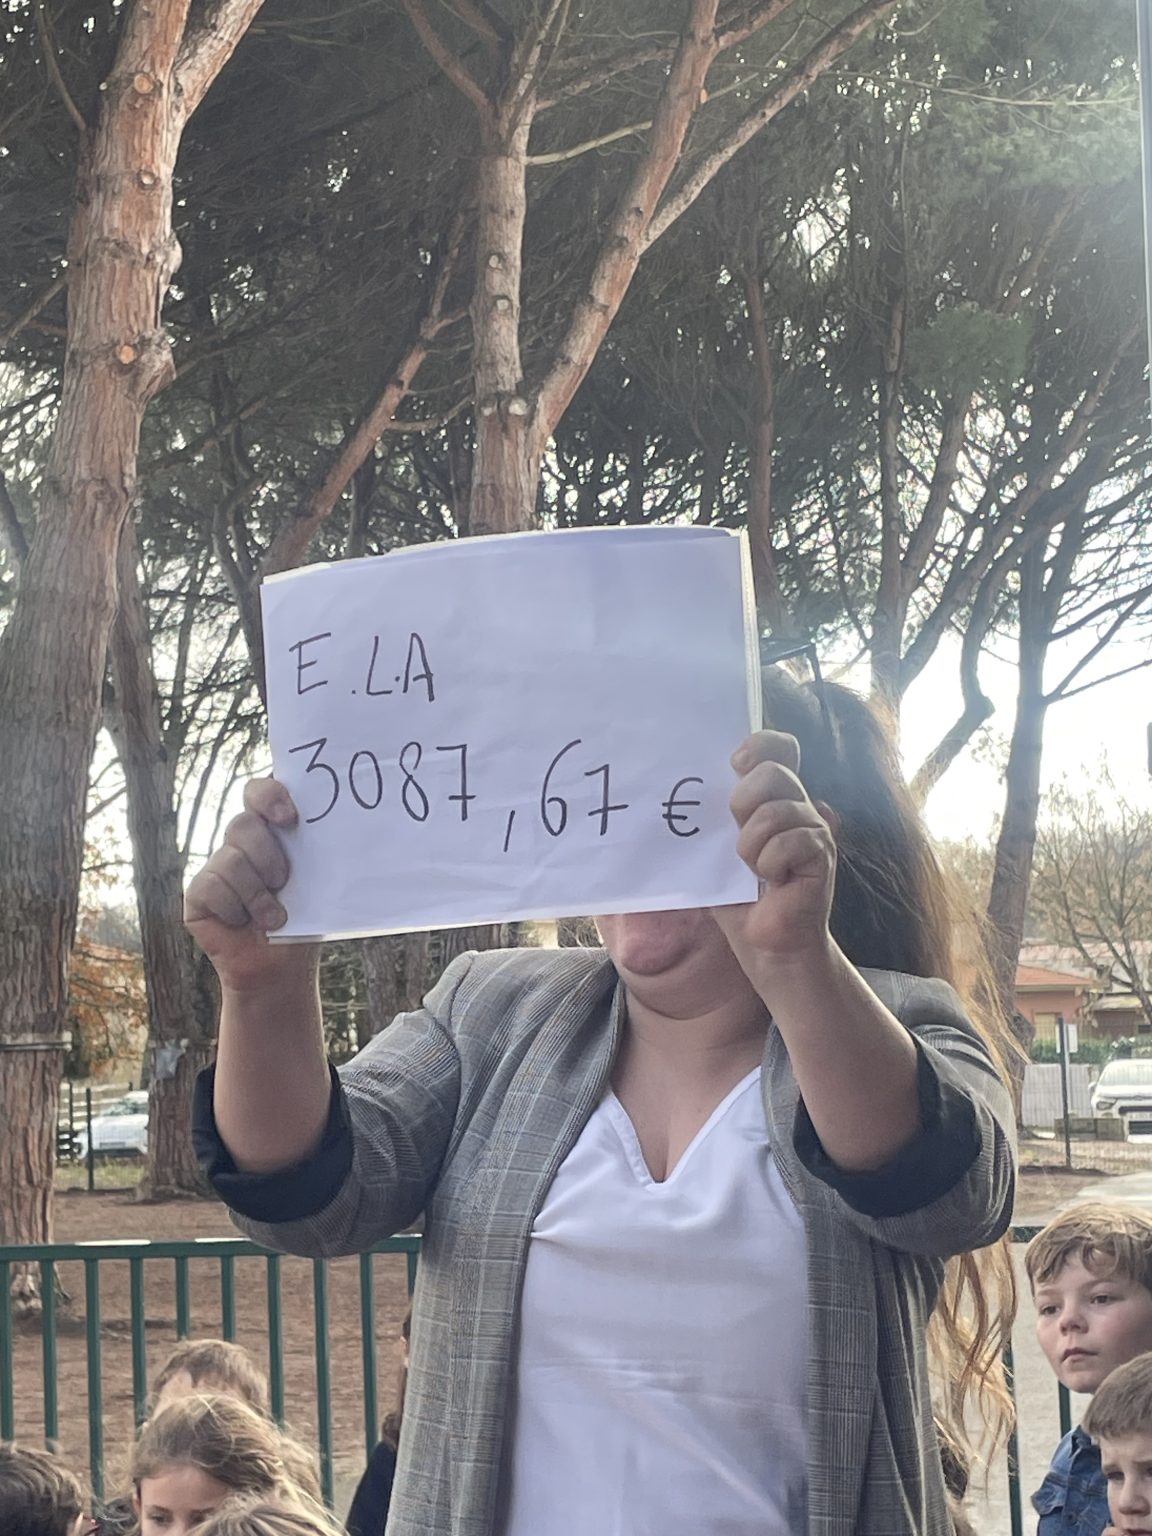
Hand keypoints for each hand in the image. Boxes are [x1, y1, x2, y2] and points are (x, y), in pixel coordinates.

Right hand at [184, 778, 315, 991]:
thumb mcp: (318, 881)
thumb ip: (317, 850)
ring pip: (231, 859)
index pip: (259, 792)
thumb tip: (341, 826)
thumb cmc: (304, 919)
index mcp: (271, 830)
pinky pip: (212, 886)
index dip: (269, 795)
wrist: (281, 968)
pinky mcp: (198, 893)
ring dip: (257, 894)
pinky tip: (243, 923)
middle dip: (268, 857)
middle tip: (284, 883)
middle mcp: (240, 842)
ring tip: (274, 917)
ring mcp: (217, 866)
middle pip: (242, 824)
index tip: (290, 817)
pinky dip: (235, 909)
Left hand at [711, 730, 836, 975]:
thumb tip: (677, 791)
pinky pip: (788, 842)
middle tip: (738, 839)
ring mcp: (814, 828)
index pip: (778, 747)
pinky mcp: (823, 854)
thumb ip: (709, 819)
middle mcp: (798, 806)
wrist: (764, 944)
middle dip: (743, 802)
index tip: (736, 762)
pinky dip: (770, 864)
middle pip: (773, 772)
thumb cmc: (739, 898)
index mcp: (772, 798)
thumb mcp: (715, 851)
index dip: (760, 744)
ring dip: (751, 846)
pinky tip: (775, 881)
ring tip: (753, 870)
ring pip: (776, 811)